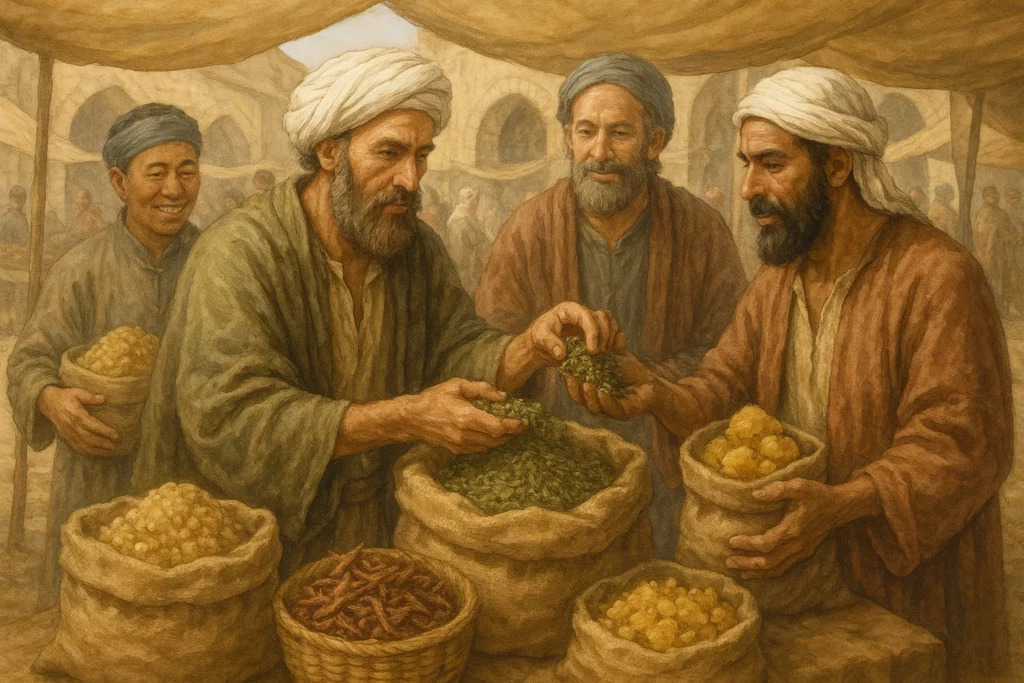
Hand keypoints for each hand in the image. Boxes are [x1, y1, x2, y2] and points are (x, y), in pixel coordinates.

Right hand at [37, 385, 118, 456]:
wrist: (48, 403)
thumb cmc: (66, 397)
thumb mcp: (77, 392)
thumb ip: (90, 397)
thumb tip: (103, 399)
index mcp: (77, 415)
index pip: (93, 426)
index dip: (105, 432)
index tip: (116, 435)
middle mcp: (72, 427)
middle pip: (89, 438)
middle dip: (102, 444)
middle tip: (114, 446)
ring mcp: (68, 434)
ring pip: (83, 446)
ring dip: (97, 451)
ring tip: (110, 453)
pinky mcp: (66, 437)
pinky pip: (77, 448)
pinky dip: (88, 453)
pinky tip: (97, 454)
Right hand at [400, 379, 526, 453]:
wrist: (412, 418)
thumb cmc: (434, 398)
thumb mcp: (457, 385)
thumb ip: (481, 389)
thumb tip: (502, 396)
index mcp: (466, 417)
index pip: (497, 426)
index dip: (513, 426)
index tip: (523, 423)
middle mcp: (465, 435)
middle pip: (496, 439)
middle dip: (510, 434)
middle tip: (520, 427)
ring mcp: (460, 445)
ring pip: (488, 447)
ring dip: (501, 440)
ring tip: (509, 431)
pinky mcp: (456, 451)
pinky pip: (479, 450)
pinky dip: (489, 444)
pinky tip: (493, 437)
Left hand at [495, 302, 625, 390]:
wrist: (542, 346)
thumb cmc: (540, 338)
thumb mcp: (540, 338)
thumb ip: (550, 344)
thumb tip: (562, 353)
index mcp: (570, 310)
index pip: (587, 316)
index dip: (593, 332)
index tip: (592, 351)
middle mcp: (583, 312)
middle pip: (602, 317)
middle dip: (603, 336)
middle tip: (598, 354)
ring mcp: (591, 321)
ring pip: (609, 322)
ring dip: (610, 338)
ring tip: (604, 354)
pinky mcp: (596, 332)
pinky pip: (612, 331)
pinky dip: (614, 340)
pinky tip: (612, 353)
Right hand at [566, 353, 656, 419]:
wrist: (651, 383)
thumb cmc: (631, 371)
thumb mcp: (615, 357)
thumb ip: (606, 348)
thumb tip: (598, 330)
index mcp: (593, 391)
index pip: (576, 390)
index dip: (570, 382)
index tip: (566, 370)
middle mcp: (598, 402)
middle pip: (582, 400)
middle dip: (576, 389)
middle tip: (573, 378)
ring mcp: (610, 409)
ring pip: (595, 407)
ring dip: (589, 397)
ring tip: (588, 384)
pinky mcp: (625, 413)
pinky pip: (613, 410)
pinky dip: (606, 401)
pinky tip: (603, 392)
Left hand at [725, 479, 841, 578]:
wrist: (840, 507)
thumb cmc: (818, 494)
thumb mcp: (800, 485)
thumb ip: (779, 489)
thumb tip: (755, 494)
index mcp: (793, 529)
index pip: (766, 543)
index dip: (748, 544)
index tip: (731, 541)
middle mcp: (797, 545)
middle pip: (768, 561)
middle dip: (747, 563)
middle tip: (728, 562)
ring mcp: (801, 552)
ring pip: (776, 569)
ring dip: (756, 571)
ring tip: (738, 571)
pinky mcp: (803, 554)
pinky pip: (783, 568)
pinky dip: (768, 573)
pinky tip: (756, 572)